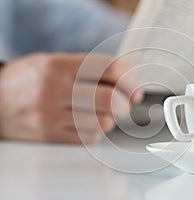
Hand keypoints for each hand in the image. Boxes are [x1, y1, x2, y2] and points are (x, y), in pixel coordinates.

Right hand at [0, 53, 142, 142]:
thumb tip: (126, 82)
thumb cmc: (29, 80)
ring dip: (111, 119)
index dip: (130, 79)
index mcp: (59, 65)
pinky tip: (88, 124)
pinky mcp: (48, 136)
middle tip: (125, 104)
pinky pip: (87, 138)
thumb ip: (88, 69)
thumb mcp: (54, 62)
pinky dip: (96, 132)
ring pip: (103, 122)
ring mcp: (50, 115)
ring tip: (103, 114)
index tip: (136, 90)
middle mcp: (54, 89)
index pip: (109, 68)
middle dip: (125, 104)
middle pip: (110, 99)